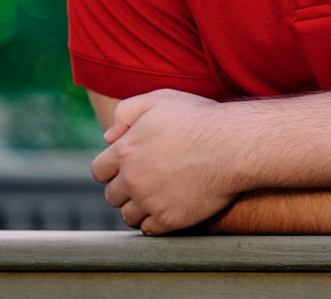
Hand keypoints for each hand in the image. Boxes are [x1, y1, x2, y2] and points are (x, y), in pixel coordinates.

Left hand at [90, 89, 242, 234]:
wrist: (231, 145)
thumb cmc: (198, 118)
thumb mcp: (158, 100)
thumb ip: (126, 112)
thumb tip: (108, 136)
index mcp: (126, 151)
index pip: (99, 171)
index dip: (111, 169)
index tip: (125, 167)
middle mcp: (133, 179)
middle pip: (112, 195)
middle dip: (123, 189)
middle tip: (142, 181)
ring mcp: (151, 201)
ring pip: (128, 215)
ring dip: (136, 208)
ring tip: (153, 197)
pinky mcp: (170, 219)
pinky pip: (149, 230)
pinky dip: (153, 222)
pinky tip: (165, 209)